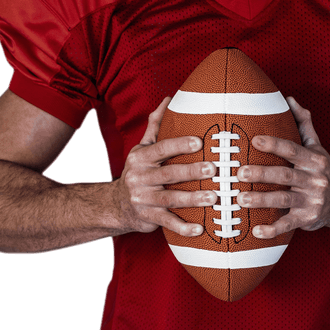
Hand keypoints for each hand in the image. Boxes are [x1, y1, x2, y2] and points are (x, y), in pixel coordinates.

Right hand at [113, 97, 216, 235]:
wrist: (115, 205)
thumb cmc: (138, 172)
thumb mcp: (142, 149)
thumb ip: (155, 126)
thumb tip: (168, 99)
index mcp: (140, 158)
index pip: (161, 149)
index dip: (179, 145)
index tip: (199, 142)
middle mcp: (139, 178)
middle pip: (169, 173)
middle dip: (192, 172)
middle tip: (214, 169)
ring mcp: (143, 199)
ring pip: (170, 199)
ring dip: (193, 199)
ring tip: (213, 198)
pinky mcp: (148, 218)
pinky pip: (167, 223)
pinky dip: (183, 228)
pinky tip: (200, 229)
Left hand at [236, 98, 329, 237]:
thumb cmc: (320, 170)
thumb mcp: (316, 147)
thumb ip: (303, 124)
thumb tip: (289, 99)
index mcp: (314, 159)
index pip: (292, 149)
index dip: (274, 144)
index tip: (254, 140)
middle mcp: (314, 179)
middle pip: (285, 175)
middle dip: (261, 173)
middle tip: (238, 173)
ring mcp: (311, 200)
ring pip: (284, 199)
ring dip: (261, 200)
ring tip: (240, 199)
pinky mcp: (307, 219)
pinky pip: (288, 224)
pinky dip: (272, 229)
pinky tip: (255, 231)